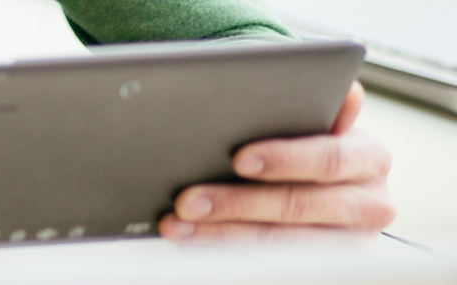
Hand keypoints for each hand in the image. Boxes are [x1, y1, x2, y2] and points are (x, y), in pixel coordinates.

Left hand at [161, 81, 395, 244]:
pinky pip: (271, 263)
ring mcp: (351, 239)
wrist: (314, 185)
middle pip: (299, 204)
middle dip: (237, 202)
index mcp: (367, 156)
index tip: (239, 158)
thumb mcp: (308, 123)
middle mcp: (370, 200)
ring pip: (281, 240)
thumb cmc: (302, 145)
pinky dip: (223, 250)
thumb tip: (321, 89)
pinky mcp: (327, 264)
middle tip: (188, 199)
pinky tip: (191, 239)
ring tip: (179, 223)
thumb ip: (309, 107)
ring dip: (222, 232)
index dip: (285, 159)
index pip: (330, 157)